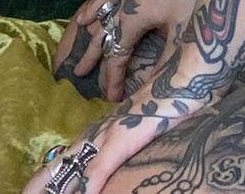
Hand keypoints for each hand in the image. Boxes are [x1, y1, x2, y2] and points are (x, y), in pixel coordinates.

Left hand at [24, 45, 217, 193]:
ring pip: (75, 164)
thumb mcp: (167, 110)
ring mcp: (116, 129)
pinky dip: (87, 184)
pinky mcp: (126, 135)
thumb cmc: (188, 83)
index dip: (65, 164)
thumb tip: (149, 131)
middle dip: (46, 179)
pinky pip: (101, 166)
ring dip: (53, 185)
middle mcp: (110, 124)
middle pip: (70, 156)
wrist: (198, 63)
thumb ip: (152, 124)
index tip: (47, 178)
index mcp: (119, 119)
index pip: (85, 146)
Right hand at [51, 0, 199, 104]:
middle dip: (90, 51)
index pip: (116, 53)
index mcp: (132, 15)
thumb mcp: (183, 32)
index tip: (110, 99)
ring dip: (94, 10)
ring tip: (81, 22)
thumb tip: (154, 92)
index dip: (112, 78)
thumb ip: (166, 63)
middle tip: (76, 72)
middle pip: (103, 27)